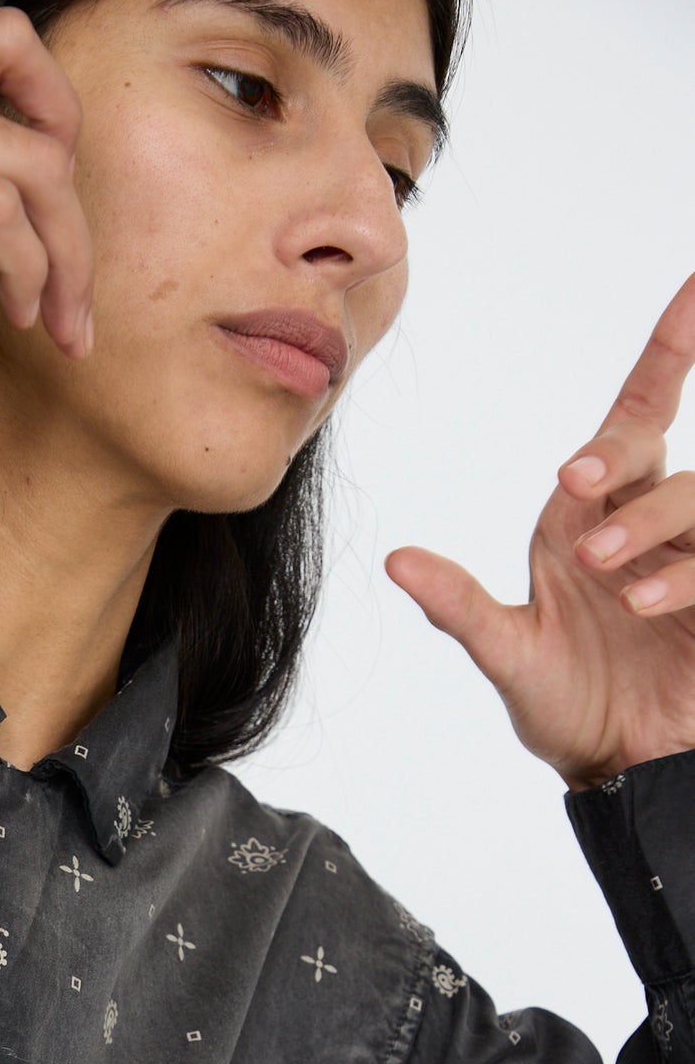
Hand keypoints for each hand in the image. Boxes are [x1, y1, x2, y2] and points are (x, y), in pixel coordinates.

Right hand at [0, 7, 92, 357]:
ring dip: (66, 261)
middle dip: (77, 222)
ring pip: (37, 168)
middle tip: (77, 309)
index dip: (53, 121)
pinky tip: (13, 315)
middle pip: (38, 118)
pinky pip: (0, 210)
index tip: (54, 216)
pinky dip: (28, 270)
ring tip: (56, 329)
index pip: (4, 49)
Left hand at [382, 272, 694, 791]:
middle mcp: (647, 525)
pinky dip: (686, 573)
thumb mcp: (507, 657)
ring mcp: (692, 560)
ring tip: (609, 577)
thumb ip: (459, 608)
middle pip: (657, 447)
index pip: (636, 416)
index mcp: (593, 517)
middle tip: (572, 487)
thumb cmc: (569, 706)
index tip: (692, 292)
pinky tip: (647, 601)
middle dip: (620, 457)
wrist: (622, 770)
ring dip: (652, 521)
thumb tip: (397, 560)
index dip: (669, 352)